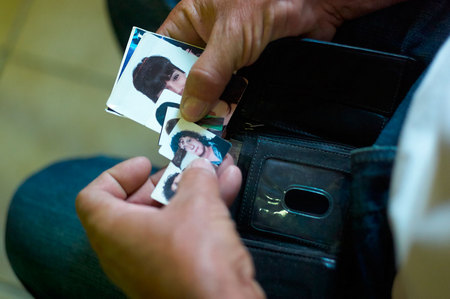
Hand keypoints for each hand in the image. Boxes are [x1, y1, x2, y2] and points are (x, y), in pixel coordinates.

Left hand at [76, 157, 263, 297]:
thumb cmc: (195, 264)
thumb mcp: (197, 203)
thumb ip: (196, 177)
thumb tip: (199, 168)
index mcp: (113, 231)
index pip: (95, 196)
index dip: (118, 174)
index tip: (144, 165)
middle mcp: (126, 250)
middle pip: (138, 202)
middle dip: (169, 179)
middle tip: (188, 166)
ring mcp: (151, 263)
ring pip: (168, 216)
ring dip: (193, 191)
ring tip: (216, 169)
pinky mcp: (175, 271)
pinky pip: (184, 232)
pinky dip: (202, 210)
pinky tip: (227, 189)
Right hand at [157, 0, 405, 121]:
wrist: (316, 1)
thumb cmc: (265, 1)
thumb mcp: (229, 36)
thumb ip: (207, 74)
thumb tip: (188, 111)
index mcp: (190, 21)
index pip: (164, 55)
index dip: (159, 82)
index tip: (155, 112)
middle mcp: (206, 40)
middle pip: (188, 76)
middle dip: (185, 101)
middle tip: (179, 131)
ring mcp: (230, 55)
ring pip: (212, 87)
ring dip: (209, 107)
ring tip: (199, 134)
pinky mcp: (252, 68)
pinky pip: (236, 91)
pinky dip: (231, 106)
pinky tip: (223, 124)